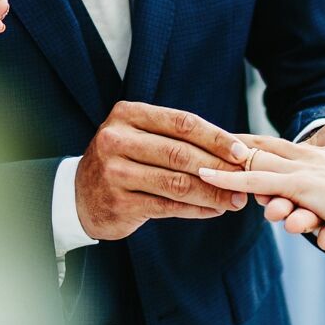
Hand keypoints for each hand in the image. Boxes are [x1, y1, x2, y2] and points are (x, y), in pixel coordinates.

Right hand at [74, 102, 253, 241]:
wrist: (78, 195)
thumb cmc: (123, 161)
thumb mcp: (141, 138)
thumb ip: (179, 140)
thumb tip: (235, 150)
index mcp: (127, 114)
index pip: (181, 122)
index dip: (215, 137)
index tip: (242, 151)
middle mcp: (116, 138)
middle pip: (180, 152)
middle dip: (218, 167)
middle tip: (245, 180)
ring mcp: (114, 171)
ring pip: (176, 182)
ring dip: (211, 192)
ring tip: (235, 200)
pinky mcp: (118, 201)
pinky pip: (166, 206)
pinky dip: (195, 209)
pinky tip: (213, 210)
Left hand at [202, 135, 324, 248]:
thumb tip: (318, 205)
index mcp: (321, 157)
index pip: (279, 146)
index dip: (253, 143)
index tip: (228, 141)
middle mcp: (309, 158)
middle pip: (262, 149)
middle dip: (232, 149)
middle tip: (199, 145)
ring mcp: (304, 171)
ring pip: (255, 165)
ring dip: (228, 167)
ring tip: (200, 167)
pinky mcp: (302, 186)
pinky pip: (258, 181)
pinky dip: (232, 179)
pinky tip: (208, 177)